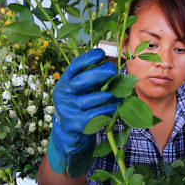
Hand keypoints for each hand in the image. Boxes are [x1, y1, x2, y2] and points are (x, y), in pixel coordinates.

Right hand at [46, 49, 120, 177]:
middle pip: (84, 80)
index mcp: (64, 81)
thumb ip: (91, 76)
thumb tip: (112, 62)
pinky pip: (98, 113)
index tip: (102, 53)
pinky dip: (110, 108)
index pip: (75, 66)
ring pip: (95, 98)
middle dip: (101, 73)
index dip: (88, 58)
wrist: (68, 132)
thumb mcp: (80, 89)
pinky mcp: (77, 123)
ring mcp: (69, 109)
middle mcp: (63, 94)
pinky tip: (116, 105)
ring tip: (121, 91)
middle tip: (114, 71)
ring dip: (111, 94)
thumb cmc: (79, 104)